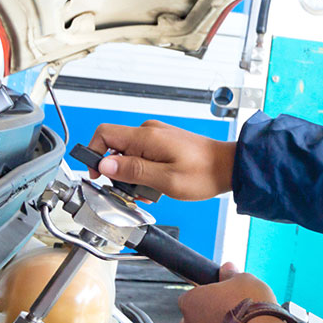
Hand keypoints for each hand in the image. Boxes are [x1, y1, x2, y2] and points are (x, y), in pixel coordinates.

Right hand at [89, 119, 234, 200]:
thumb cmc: (204, 173)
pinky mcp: (162, 143)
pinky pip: (141, 154)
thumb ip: (133, 172)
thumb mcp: (165, 179)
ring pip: (128, 153)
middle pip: (114, 146)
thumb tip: (104, 165)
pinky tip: (155, 184)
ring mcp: (156, 136)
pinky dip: (142, 170)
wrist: (228, 167)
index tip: (98, 176)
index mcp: (146, 137)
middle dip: (116, 171)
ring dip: (131, 174)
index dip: (94, 154)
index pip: (104, 134)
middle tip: (129, 190)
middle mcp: (149, 132)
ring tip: (148, 190)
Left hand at [178, 266, 292, 322]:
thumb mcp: (243, 279)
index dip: (208, 294)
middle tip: (231, 310)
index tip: (222, 294)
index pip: (192, 295)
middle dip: (210, 315)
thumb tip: (227, 269)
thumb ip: (230, 274)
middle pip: (196, 317)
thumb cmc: (249, 306)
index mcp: (190, 301)